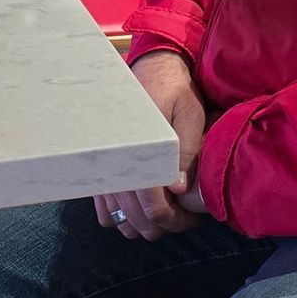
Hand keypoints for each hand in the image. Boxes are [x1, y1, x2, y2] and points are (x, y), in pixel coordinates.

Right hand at [94, 51, 207, 239]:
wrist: (149, 70)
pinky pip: (104, 209)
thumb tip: (177, 188)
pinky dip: (121, 217)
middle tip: (186, 218)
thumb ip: (184, 151)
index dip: (176, 222)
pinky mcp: (102, 170)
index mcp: (141, 156)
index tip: (194, 219)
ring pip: (120, 219)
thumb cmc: (173, 91)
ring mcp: (106, 171)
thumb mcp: (188, 114)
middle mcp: (118, 168)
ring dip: (143, 224)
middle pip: (137, 220)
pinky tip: (141, 209)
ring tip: (168, 213)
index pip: (154, 210)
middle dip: (164, 227)